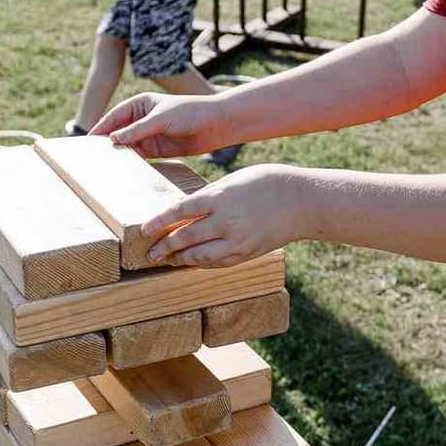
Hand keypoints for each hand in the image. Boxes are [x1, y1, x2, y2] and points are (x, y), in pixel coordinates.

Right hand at [93, 93, 230, 157]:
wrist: (216, 124)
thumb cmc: (189, 112)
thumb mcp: (160, 119)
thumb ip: (137, 130)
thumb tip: (112, 139)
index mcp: (140, 104)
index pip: (114, 116)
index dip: (101, 128)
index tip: (88, 140)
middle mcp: (141, 119)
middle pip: (118, 132)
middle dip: (106, 143)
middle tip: (91, 157)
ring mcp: (149, 135)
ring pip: (127, 146)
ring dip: (118, 155)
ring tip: (104, 167)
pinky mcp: (157, 149)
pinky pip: (140, 157)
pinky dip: (131, 162)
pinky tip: (123, 170)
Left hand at [142, 166, 307, 267]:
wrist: (301, 201)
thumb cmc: (267, 183)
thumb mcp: (233, 181)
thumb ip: (209, 197)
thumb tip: (185, 211)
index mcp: (219, 198)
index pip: (179, 212)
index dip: (158, 222)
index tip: (143, 230)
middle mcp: (225, 221)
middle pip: (185, 237)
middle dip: (163, 247)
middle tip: (148, 253)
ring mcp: (237, 241)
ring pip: (199, 255)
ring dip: (179, 259)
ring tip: (166, 260)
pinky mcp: (247, 253)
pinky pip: (218, 262)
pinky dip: (201, 263)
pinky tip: (191, 262)